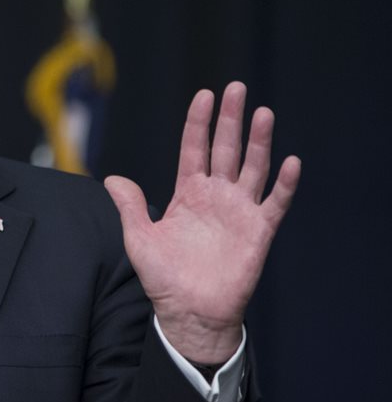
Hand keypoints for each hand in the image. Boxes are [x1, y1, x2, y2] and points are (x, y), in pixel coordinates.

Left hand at [104, 82, 300, 363]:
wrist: (189, 313)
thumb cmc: (164, 277)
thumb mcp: (138, 238)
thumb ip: (129, 206)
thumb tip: (111, 179)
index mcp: (188, 192)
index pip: (195, 148)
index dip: (198, 122)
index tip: (204, 94)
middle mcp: (216, 195)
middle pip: (225, 149)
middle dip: (230, 119)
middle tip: (236, 88)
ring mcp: (239, 211)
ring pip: (252, 168)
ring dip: (259, 142)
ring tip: (263, 113)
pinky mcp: (258, 232)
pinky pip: (274, 203)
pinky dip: (283, 183)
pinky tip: (290, 162)